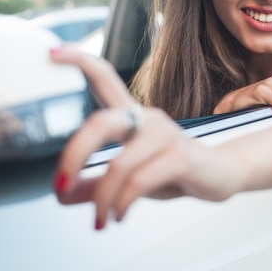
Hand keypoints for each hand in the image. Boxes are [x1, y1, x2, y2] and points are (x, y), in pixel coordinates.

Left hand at [50, 47, 239, 229]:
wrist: (220, 175)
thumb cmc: (172, 168)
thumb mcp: (128, 177)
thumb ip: (94, 184)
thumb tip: (62, 195)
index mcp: (132, 115)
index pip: (104, 77)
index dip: (78, 62)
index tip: (51, 52)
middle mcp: (147, 118)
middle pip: (101, 122)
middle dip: (74, 155)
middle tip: (60, 186)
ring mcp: (165, 135)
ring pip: (118, 165)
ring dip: (102, 198)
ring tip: (100, 218)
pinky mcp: (180, 157)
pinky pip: (139, 182)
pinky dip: (122, 204)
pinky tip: (119, 215)